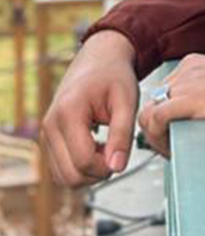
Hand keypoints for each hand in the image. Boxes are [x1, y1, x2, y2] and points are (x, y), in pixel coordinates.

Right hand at [41, 29, 138, 186]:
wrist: (101, 59)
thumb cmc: (114, 75)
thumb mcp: (127, 100)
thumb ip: (122, 134)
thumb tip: (117, 167)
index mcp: (68, 112)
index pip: (82, 160)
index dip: (106, 166)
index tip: (122, 153)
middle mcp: (50, 125)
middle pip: (70, 175)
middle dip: (97, 172)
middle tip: (117, 152)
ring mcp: (46, 133)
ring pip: (63, 177)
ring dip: (89, 172)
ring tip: (108, 148)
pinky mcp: (49, 139)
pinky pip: (61, 169)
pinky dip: (80, 167)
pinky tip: (98, 148)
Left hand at [136, 53, 204, 158]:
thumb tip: (195, 118)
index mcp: (197, 65)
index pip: (162, 94)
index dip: (164, 119)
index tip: (176, 135)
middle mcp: (190, 70)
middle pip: (152, 104)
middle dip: (159, 131)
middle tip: (175, 147)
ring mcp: (191, 82)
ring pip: (149, 113)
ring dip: (157, 138)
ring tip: (176, 150)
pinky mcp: (195, 99)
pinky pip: (156, 118)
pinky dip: (157, 137)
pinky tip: (173, 148)